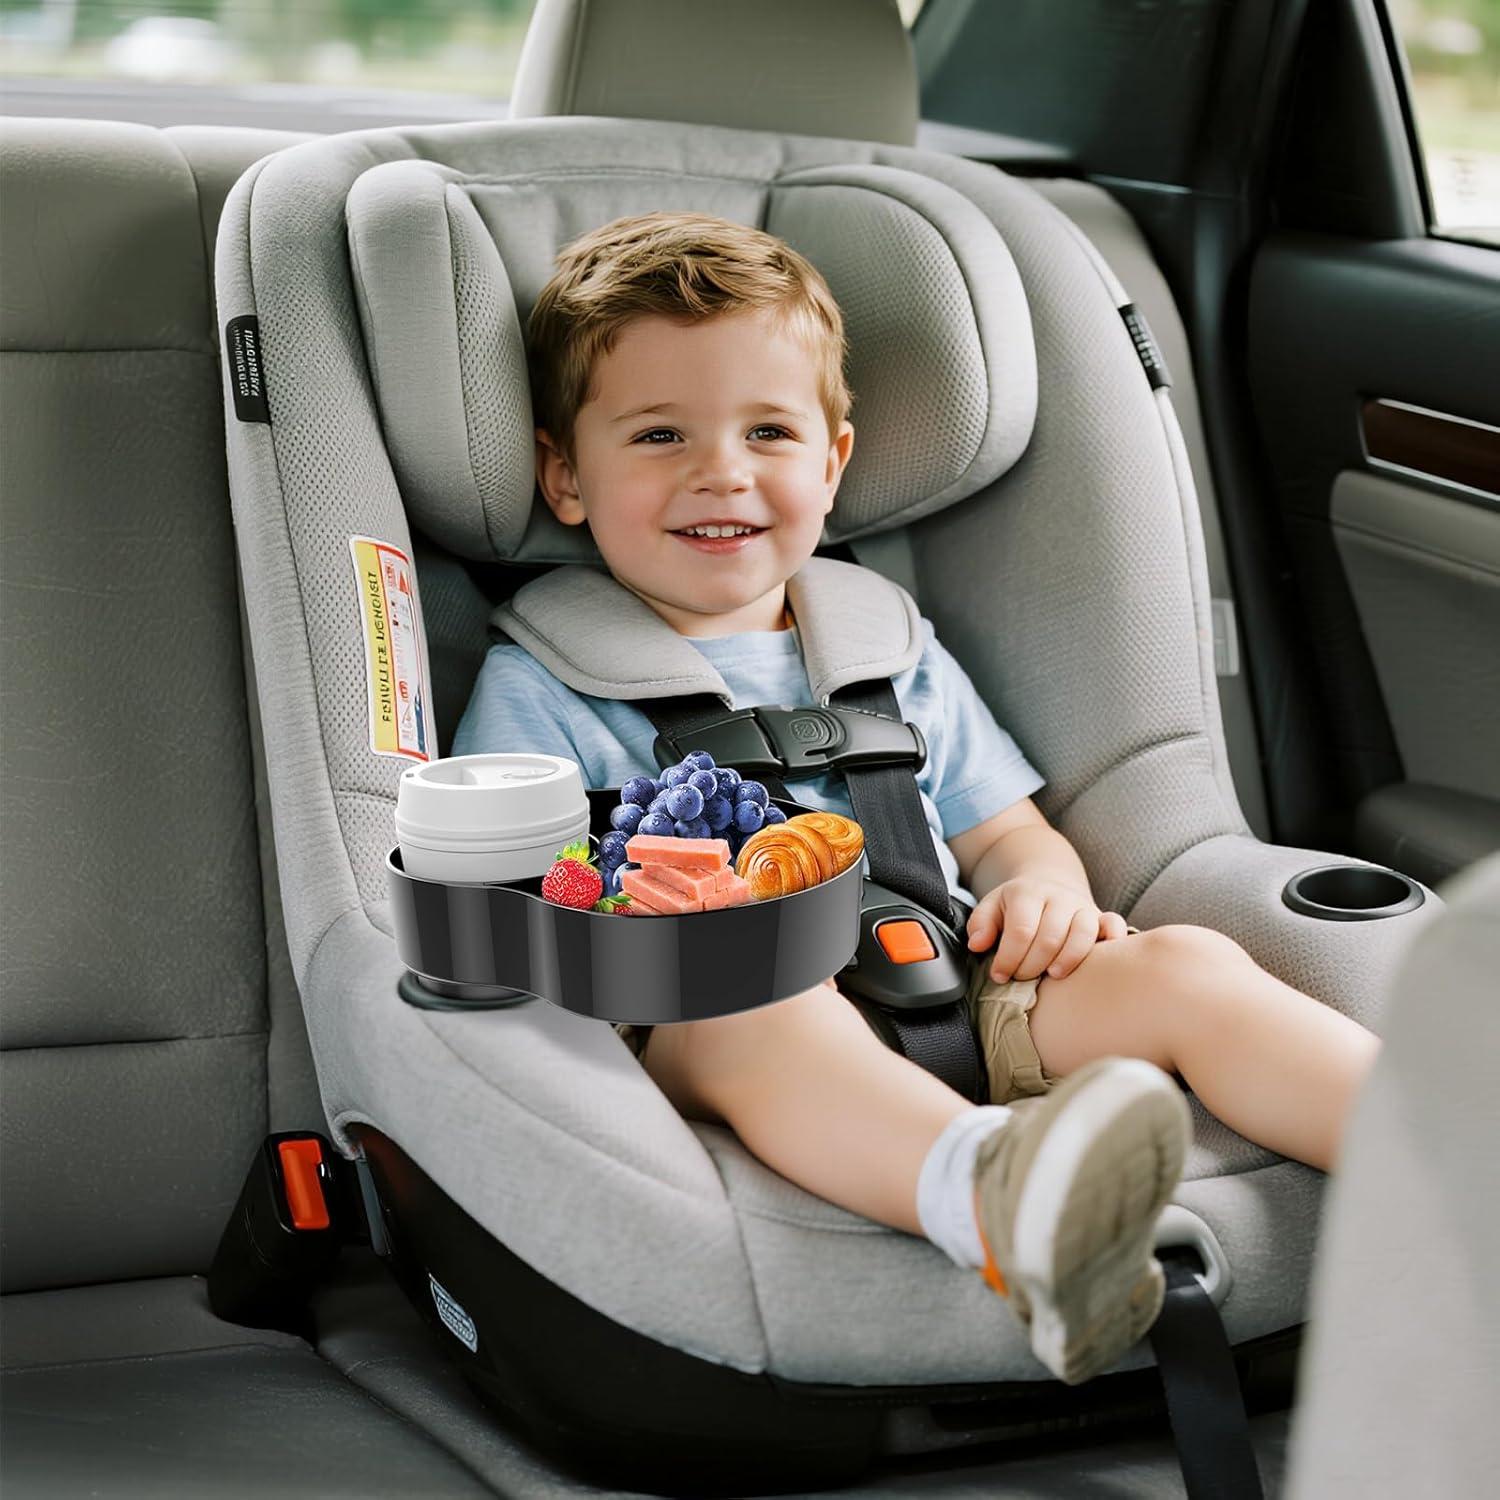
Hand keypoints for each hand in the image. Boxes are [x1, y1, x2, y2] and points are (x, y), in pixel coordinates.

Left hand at [965, 876, 1128, 982]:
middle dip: (1032, 966)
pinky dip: (1112, 942)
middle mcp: (1059, 898)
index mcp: (1028, 894)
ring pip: (1082, 934)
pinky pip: (1114, 925)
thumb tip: (977, 945)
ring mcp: (1083, 906)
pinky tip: (1099, 962)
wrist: (1049, 882)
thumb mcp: (992, 906)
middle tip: (1021, 979)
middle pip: (1050, 938)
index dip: (1008, 959)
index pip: (1020, 931)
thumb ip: (981, 924)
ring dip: (1068, 960)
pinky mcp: (1102, 916)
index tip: (999, 975)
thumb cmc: (1018, 904)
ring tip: (1053, 976)